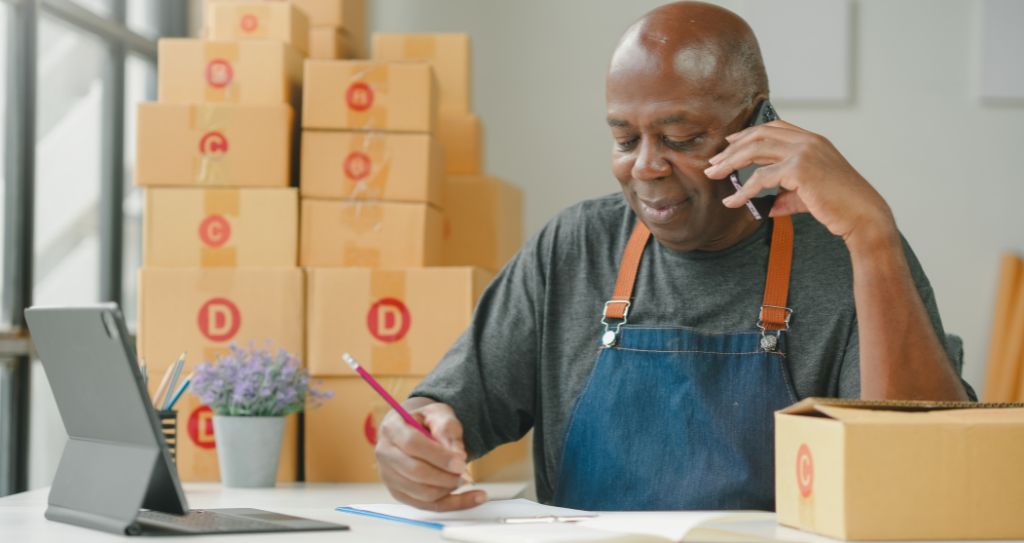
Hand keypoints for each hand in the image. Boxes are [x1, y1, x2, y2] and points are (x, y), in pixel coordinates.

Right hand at [375, 400, 486, 510]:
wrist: (413, 431)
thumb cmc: (426, 421)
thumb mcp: (440, 414)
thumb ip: (448, 429)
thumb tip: (458, 455)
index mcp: (392, 428)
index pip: (412, 444)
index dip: (438, 456)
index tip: (461, 462)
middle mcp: (385, 453)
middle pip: (415, 472)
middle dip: (445, 476)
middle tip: (465, 473)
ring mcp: (389, 476)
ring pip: (421, 493)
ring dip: (448, 489)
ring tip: (464, 479)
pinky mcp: (398, 493)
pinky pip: (426, 505)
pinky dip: (452, 503)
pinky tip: (472, 497)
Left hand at [703, 120, 895, 246]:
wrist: (862, 215)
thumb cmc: (839, 206)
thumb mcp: (807, 196)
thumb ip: (786, 196)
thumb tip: (765, 208)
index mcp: (812, 140)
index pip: (774, 127)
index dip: (749, 133)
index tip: (729, 142)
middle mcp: (807, 141)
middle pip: (759, 135)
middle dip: (732, 148)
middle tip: (714, 162)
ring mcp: (804, 152)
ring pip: (755, 150)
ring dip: (730, 162)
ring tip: (713, 175)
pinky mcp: (799, 169)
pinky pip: (761, 178)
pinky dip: (744, 191)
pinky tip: (733, 202)